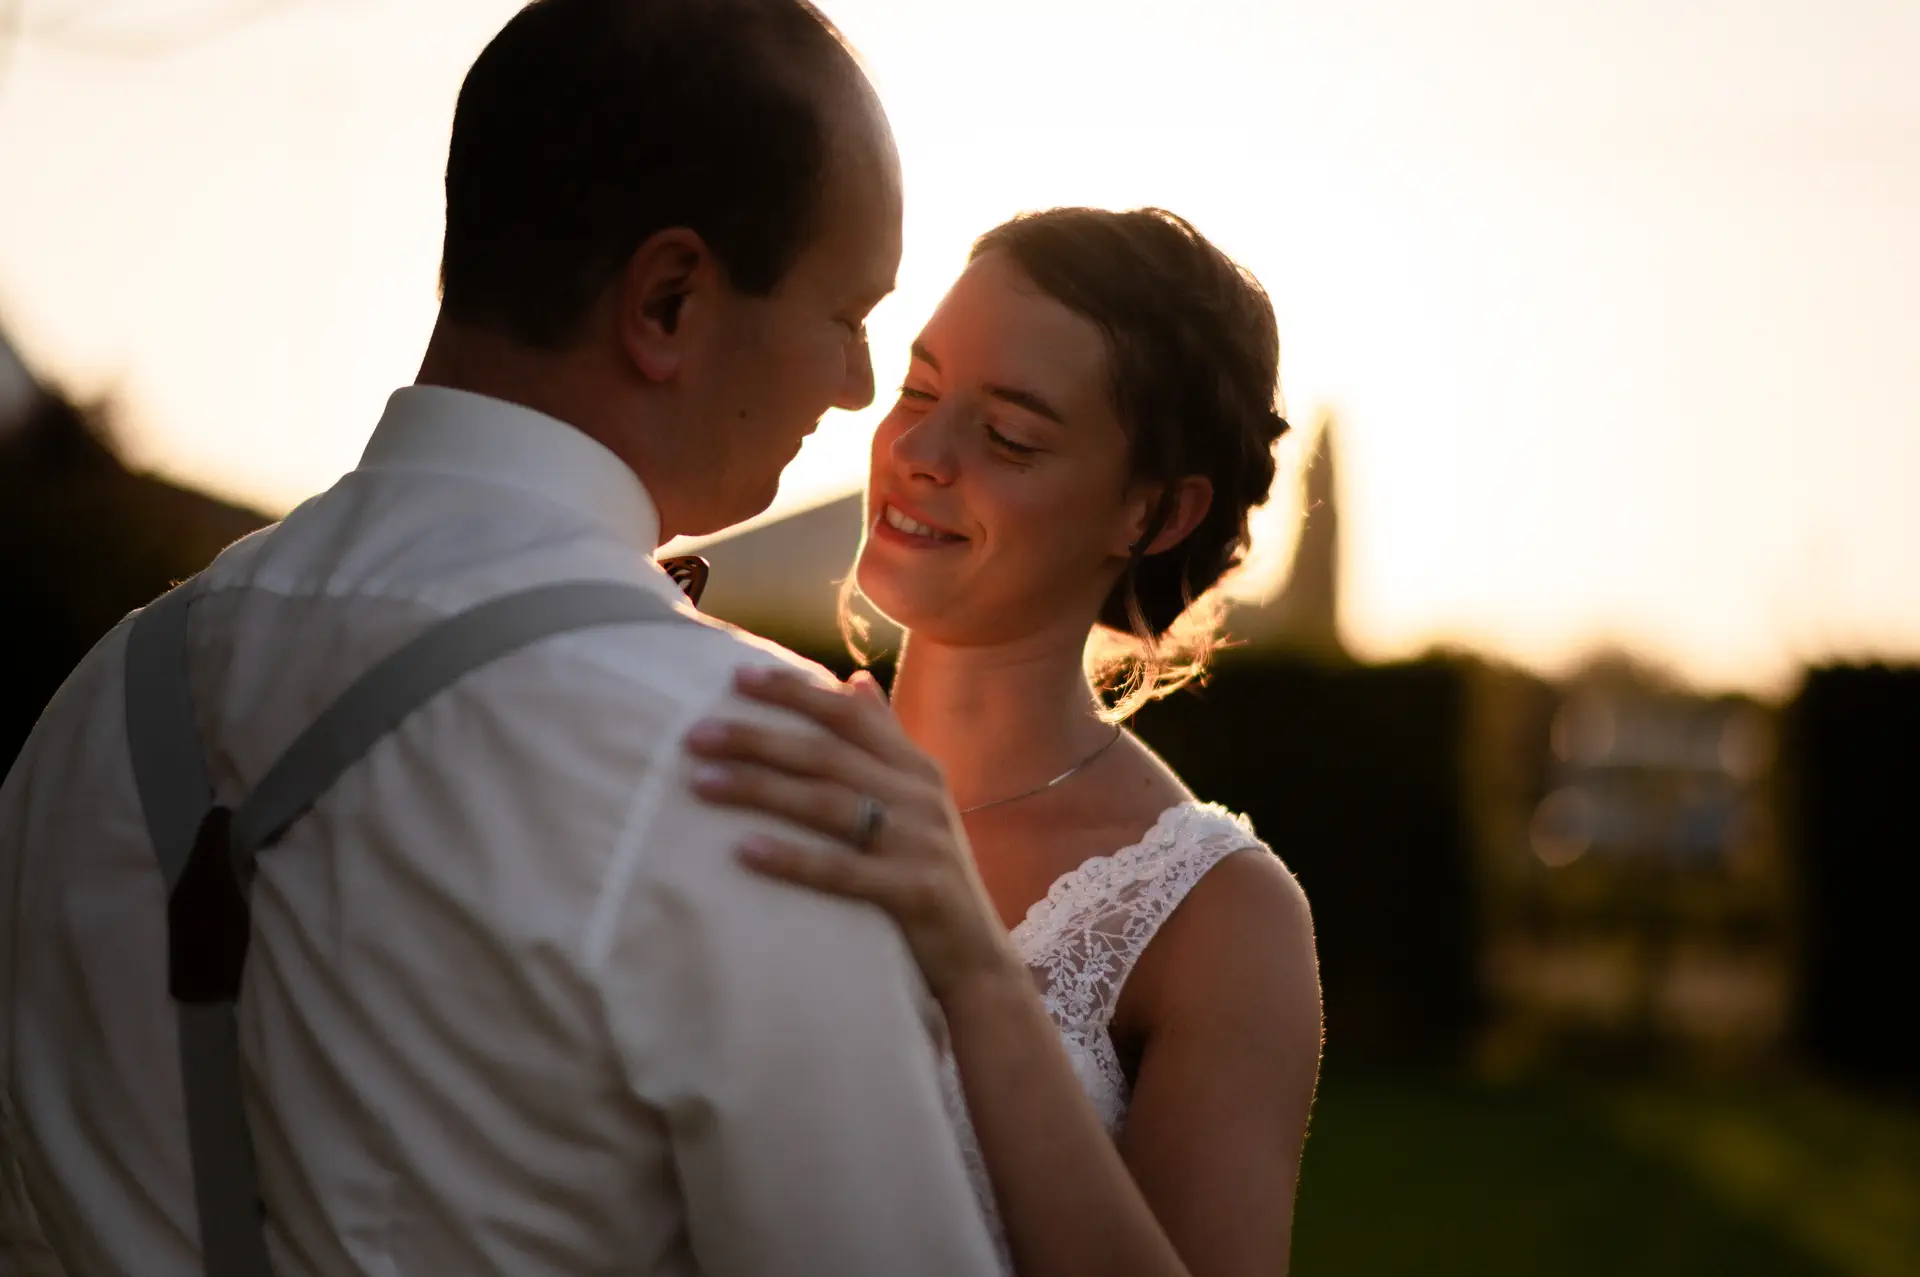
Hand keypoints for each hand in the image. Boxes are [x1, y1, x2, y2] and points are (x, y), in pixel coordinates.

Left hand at [684, 666, 1023, 1006]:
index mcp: (916, 768)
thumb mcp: (916, 800)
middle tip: (697, 734)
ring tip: (702, 784)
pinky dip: (792, 858)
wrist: (977, 955)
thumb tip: (856, 681)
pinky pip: (843, 870)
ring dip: (761, 789)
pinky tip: (744, 850)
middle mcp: (919, 795)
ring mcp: (919, 841)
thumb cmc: (928, 874)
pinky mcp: (915, 890)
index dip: (793, 692)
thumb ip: (887, 741)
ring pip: (828, 803)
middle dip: (758, 739)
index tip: (735, 676)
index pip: (848, 715)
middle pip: (827, 754)